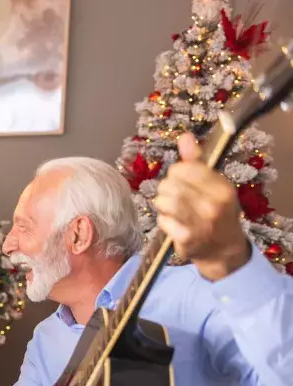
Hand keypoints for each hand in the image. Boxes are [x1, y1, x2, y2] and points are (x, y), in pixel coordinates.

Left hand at [152, 133, 249, 280]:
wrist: (223, 248)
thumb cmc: (217, 212)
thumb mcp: (214, 184)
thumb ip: (196, 161)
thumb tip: (184, 137)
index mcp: (222, 187)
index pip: (184, 168)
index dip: (177, 172)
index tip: (182, 180)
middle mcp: (213, 204)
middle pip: (169, 184)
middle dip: (167, 189)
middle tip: (176, 196)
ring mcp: (199, 223)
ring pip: (163, 201)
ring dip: (163, 204)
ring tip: (173, 208)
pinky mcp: (186, 239)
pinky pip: (162, 221)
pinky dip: (164, 221)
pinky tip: (174, 224)